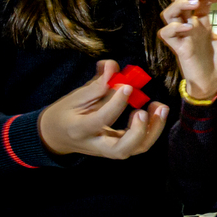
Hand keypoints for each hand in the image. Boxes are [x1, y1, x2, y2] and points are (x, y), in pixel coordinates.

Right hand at [38, 60, 168, 157]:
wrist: (56, 136)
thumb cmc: (66, 113)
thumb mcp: (76, 97)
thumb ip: (98, 84)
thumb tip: (113, 65)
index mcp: (80, 130)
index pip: (100, 120)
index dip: (115, 103)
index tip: (127, 85)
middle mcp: (96, 145)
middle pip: (121, 149)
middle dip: (138, 131)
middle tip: (144, 110)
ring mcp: (110, 150)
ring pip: (137, 149)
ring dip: (153, 129)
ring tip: (160, 107)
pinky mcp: (121, 148)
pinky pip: (141, 143)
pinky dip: (153, 128)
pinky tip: (155, 110)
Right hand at [157, 0, 216, 99]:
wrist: (213, 81)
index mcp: (200, 22)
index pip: (202, 0)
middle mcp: (189, 25)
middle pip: (181, 0)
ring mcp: (182, 35)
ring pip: (168, 12)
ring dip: (180, 5)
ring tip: (196, 5)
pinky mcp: (178, 47)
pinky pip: (165, 33)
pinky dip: (174, 27)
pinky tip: (188, 27)